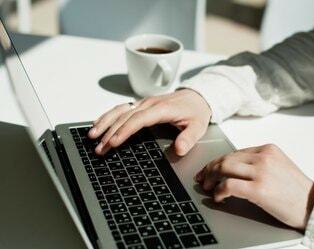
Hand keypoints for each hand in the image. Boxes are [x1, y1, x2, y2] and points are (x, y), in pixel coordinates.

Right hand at [88, 89, 211, 155]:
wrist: (197, 97)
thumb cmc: (196, 112)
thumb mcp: (198, 126)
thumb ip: (189, 138)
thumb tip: (179, 149)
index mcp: (162, 109)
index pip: (139, 119)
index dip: (125, 130)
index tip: (114, 142)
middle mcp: (149, 104)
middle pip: (125, 117)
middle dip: (110, 132)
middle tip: (100, 148)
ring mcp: (144, 103)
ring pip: (119, 110)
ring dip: (105, 122)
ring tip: (92, 136)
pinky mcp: (141, 104)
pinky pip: (121, 108)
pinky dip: (108, 116)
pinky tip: (98, 123)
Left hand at [195, 144, 313, 228]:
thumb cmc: (297, 191)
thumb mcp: (279, 166)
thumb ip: (258, 163)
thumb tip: (232, 168)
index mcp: (268, 149)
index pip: (234, 152)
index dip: (217, 161)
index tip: (209, 169)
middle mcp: (264, 157)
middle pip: (226, 159)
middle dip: (210, 169)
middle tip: (203, 179)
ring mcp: (261, 172)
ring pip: (224, 168)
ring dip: (211, 178)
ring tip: (208, 187)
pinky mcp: (259, 189)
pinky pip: (229, 186)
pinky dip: (219, 191)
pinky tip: (218, 197)